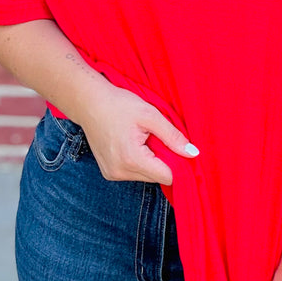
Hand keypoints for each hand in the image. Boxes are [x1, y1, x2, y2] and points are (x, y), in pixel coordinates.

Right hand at [80, 85, 197, 184]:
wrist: (88, 102)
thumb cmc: (119, 105)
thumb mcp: (150, 115)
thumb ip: (172, 136)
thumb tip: (193, 153)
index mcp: (132, 160)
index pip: (167, 177)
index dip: (178, 164)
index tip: (177, 147)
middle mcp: (120, 173)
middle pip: (156, 178)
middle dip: (163, 161)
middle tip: (156, 137)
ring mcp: (112, 174)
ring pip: (145, 176)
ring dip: (150, 161)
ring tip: (142, 139)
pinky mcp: (108, 173)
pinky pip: (133, 174)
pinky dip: (139, 162)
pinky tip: (132, 144)